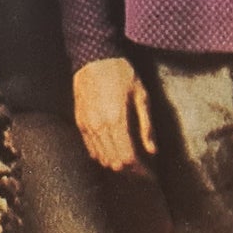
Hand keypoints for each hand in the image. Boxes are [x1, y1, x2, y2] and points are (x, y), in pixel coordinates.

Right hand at [72, 57, 155, 173]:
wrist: (94, 58)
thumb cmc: (121, 74)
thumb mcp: (141, 96)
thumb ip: (146, 126)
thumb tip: (152, 151)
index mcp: (116, 120)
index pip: (127, 158)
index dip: (140, 171)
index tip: (150, 174)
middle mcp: (99, 127)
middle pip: (114, 162)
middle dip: (130, 171)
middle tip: (143, 170)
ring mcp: (87, 126)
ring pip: (101, 159)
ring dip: (116, 164)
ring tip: (130, 163)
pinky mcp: (80, 123)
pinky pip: (90, 149)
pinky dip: (102, 156)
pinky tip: (113, 152)